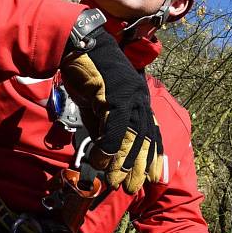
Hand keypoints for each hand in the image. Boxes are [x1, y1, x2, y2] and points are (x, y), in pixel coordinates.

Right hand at [60, 30, 162, 193]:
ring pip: (132, 137)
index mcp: (139, 99)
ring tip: (117, 182)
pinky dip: (108, 148)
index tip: (154, 177)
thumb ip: (104, 127)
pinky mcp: (116, 95)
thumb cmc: (87, 73)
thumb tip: (104, 153)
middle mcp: (140, 98)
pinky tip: (100, 162)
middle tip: (133, 188)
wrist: (77, 44)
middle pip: (145, 139)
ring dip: (123, 162)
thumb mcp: (98, 106)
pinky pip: (114, 128)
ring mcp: (130, 96)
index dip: (153, 156)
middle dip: (139, 166)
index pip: (152, 132)